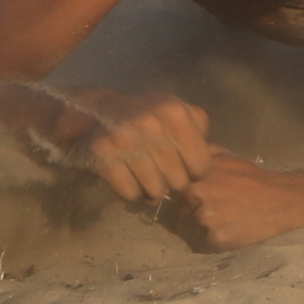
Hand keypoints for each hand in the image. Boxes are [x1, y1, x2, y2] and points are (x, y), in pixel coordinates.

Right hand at [50, 88, 214, 202]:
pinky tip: (127, 175)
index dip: (194, 171)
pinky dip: (130, 191)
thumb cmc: (147, 115)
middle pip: (179, 182)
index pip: (201, 166)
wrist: (98, 110)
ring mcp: (124, 140)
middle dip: (172, 182)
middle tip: (161, 172)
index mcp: (175, 113)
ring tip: (145, 174)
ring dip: (151, 189)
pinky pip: (129, 193)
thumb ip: (199, 128)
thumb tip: (205, 161)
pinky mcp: (103, 156)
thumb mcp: (177, 110)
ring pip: (154, 191)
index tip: (183, 166)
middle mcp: (151, 124)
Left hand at [169, 154, 303, 249]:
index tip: (197, 199)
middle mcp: (198, 196)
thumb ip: (201, 156)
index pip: (175, 191)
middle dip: (191, 212)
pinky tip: (231, 230)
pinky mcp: (217, 239)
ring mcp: (207, 219)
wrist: (281, 199)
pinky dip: (215, 239)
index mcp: (196, 177)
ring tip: (222, 221)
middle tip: (212, 211)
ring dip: (201, 227)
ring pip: (190, 229)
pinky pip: (205, 243)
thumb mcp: (226, 157)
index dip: (184, 197)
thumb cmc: (252, 177)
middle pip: (179, 211)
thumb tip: (181, 155)